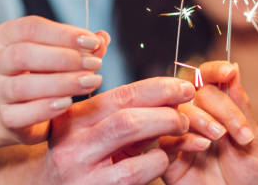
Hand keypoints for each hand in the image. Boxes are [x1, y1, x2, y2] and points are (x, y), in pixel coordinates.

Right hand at [0, 15, 108, 144]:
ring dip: (62, 83)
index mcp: (4, 36)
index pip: (31, 27)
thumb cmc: (44, 71)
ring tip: (90, 82)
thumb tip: (103, 37)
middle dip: (64, 58)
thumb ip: (82, 46)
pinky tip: (68, 103)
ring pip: (22, 86)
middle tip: (94, 64)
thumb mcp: (62, 53)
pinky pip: (22, 114)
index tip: (92, 42)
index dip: (64, 34)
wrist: (24, 108)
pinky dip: (47, 108)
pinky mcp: (5, 117)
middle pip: (23, 54)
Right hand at [44, 77, 195, 184]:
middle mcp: (71, 139)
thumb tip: (173, 91)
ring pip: (129, 130)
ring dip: (165, 127)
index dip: (158, 87)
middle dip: (166, 107)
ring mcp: (79, 168)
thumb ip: (126, 113)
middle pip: (126, 110)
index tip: (184, 87)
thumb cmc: (89, 164)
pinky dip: (157, 161)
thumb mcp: (98, 135)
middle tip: (187, 113)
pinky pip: (136, 170)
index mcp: (72, 117)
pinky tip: (161, 160)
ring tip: (180, 132)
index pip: (121, 94)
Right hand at [160, 61, 257, 184]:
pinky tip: (203, 148)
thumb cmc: (251, 180)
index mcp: (217, 111)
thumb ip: (241, 107)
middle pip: (193, 92)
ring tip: (221, 138)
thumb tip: (235, 69)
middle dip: (220, 105)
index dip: (215, 70)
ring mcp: (180, 138)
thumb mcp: (252, 142)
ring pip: (178, 111)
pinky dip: (184, 138)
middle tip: (239, 130)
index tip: (228, 71)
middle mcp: (196, 120)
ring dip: (202, 119)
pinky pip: (166, 140)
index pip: (208, 79)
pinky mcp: (168, 161)